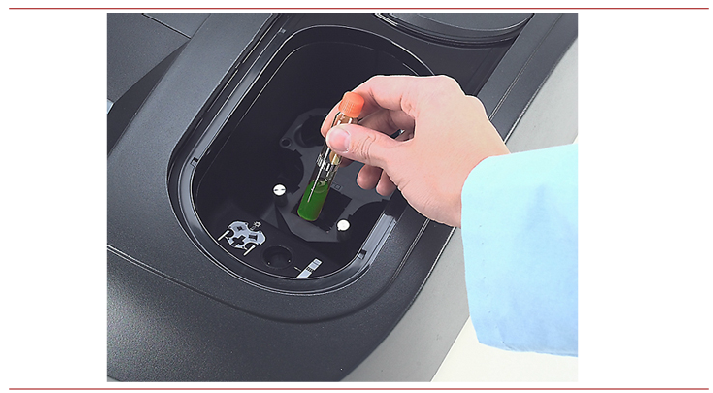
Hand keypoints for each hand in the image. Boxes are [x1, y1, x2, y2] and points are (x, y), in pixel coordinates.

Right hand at [321, 75, 508, 226]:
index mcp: (432, 93)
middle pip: (392, 112)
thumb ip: (364, 145)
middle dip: (364, 138)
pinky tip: (390, 183)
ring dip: (382, 156)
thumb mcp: (399, 161)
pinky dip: (404, 162)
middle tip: (345, 154)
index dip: (349, 108)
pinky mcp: (463, 146)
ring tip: (366, 176)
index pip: (378, 88)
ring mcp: (458, 124)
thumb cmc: (460, 178)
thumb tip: (341, 136)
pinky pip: (424, 146)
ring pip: (407, 133)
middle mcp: (448, 103)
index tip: (335, 125)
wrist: (496, 205)